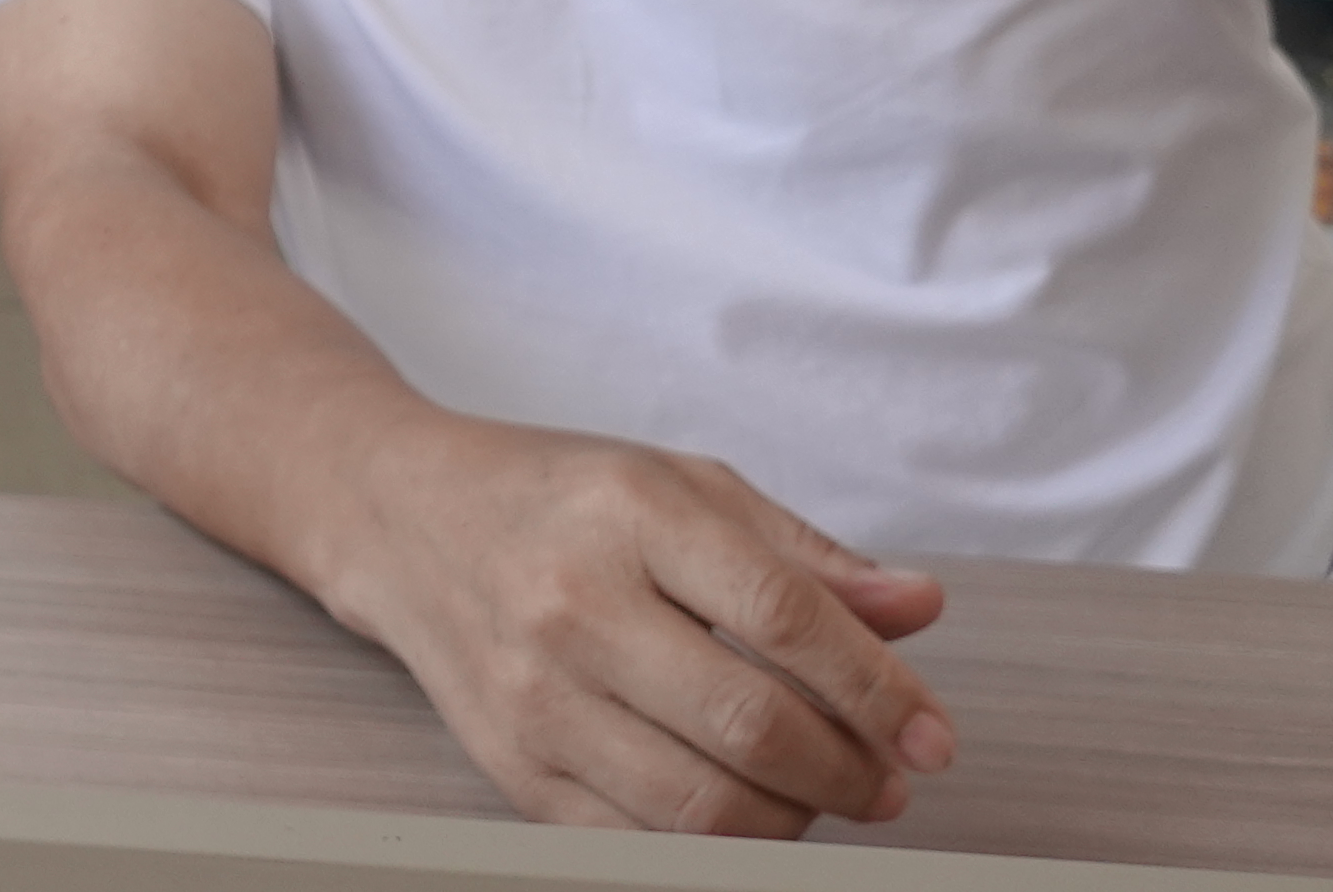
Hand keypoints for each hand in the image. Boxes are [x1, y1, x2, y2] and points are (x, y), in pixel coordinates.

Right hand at [322, 413, 958, 837]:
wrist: (399, 517)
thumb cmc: (559, 497)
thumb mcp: (686, 486)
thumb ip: (807, 555)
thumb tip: (918, 610)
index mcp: (630, 513)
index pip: (783, 616)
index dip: (879, 689)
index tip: (933, 737)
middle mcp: (573, 604)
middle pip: (749, 724)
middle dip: (848, 772)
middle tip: (884, 780)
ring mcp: (533, 695)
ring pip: (700, 806)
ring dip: (792, 821)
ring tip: (815, 795)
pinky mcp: (510, 769)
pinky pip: (639, 846)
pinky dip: (714, 847)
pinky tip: (741, 811)